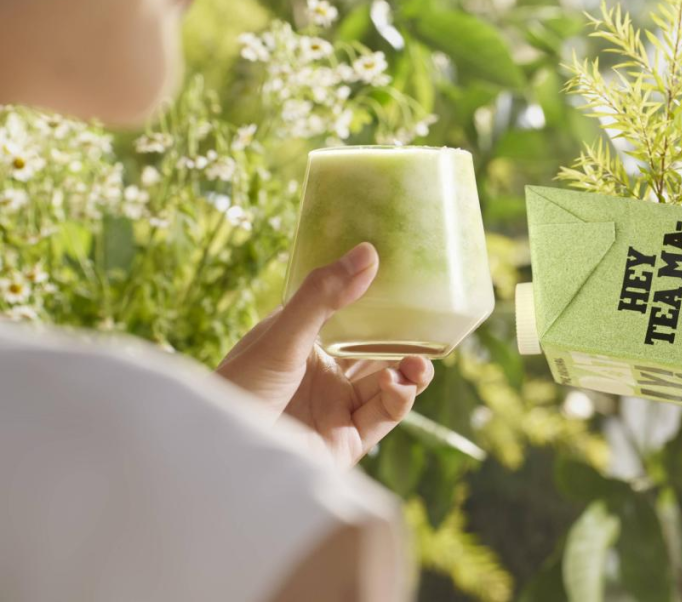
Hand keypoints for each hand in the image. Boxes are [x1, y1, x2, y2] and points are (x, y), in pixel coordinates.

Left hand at [216, 243, 433, 467]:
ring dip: (409, 370)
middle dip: (404, 339)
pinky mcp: (347, 440)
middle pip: (374, 349)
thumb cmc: (237, 391)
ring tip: (417, 363)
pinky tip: (396, 384)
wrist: (222, 461)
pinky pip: (385, 415)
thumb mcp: (280, 336)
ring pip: (387, 383)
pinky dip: (399, 398)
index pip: (346, 314)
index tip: (404, 280)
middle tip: (427, 326)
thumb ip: (324, 296)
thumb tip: (368, 253)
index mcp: (301, 342)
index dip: (375, 299)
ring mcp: (335, 407)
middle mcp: (321, 374)